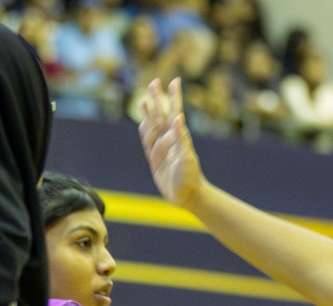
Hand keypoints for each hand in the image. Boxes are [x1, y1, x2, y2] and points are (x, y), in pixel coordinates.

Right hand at [138, 78, 203, 207]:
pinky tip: (143, 122)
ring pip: (152, 126)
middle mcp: (170, 140)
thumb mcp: (186, 158)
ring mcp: (161, 148)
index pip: (175, 111)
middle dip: (157, 99)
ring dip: (148, 112)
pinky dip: (144, 130)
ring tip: (144, 100)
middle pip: (160, 115)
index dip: (174, 96)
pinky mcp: (154, 159)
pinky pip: (147, 141)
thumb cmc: (189, 178)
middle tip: (154, 81)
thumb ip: (181, 139)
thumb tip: (178, 117)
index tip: (175, 80)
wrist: (187, 196)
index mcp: (179, 137)